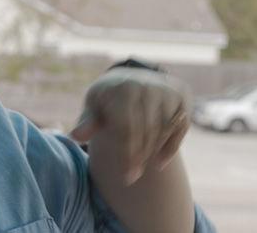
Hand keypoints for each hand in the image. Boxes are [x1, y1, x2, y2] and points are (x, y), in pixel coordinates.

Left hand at [69, 67, 190, 185]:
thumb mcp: (93, 106)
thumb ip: (87, 122)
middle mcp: (147, 85)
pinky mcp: (180, 95)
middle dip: (139, 157)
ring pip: (164, 130)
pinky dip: (171, 146)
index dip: (127, 154)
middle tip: (131, 176)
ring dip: (153, 153)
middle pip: (147, 131)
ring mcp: (166, 89)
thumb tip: (75, 135)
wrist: (129, 78)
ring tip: (140, 167)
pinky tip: (160, 162)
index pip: (128, 128)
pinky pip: (181, 126)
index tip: (126, 177)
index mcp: (122, 88)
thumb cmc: (107, 99)